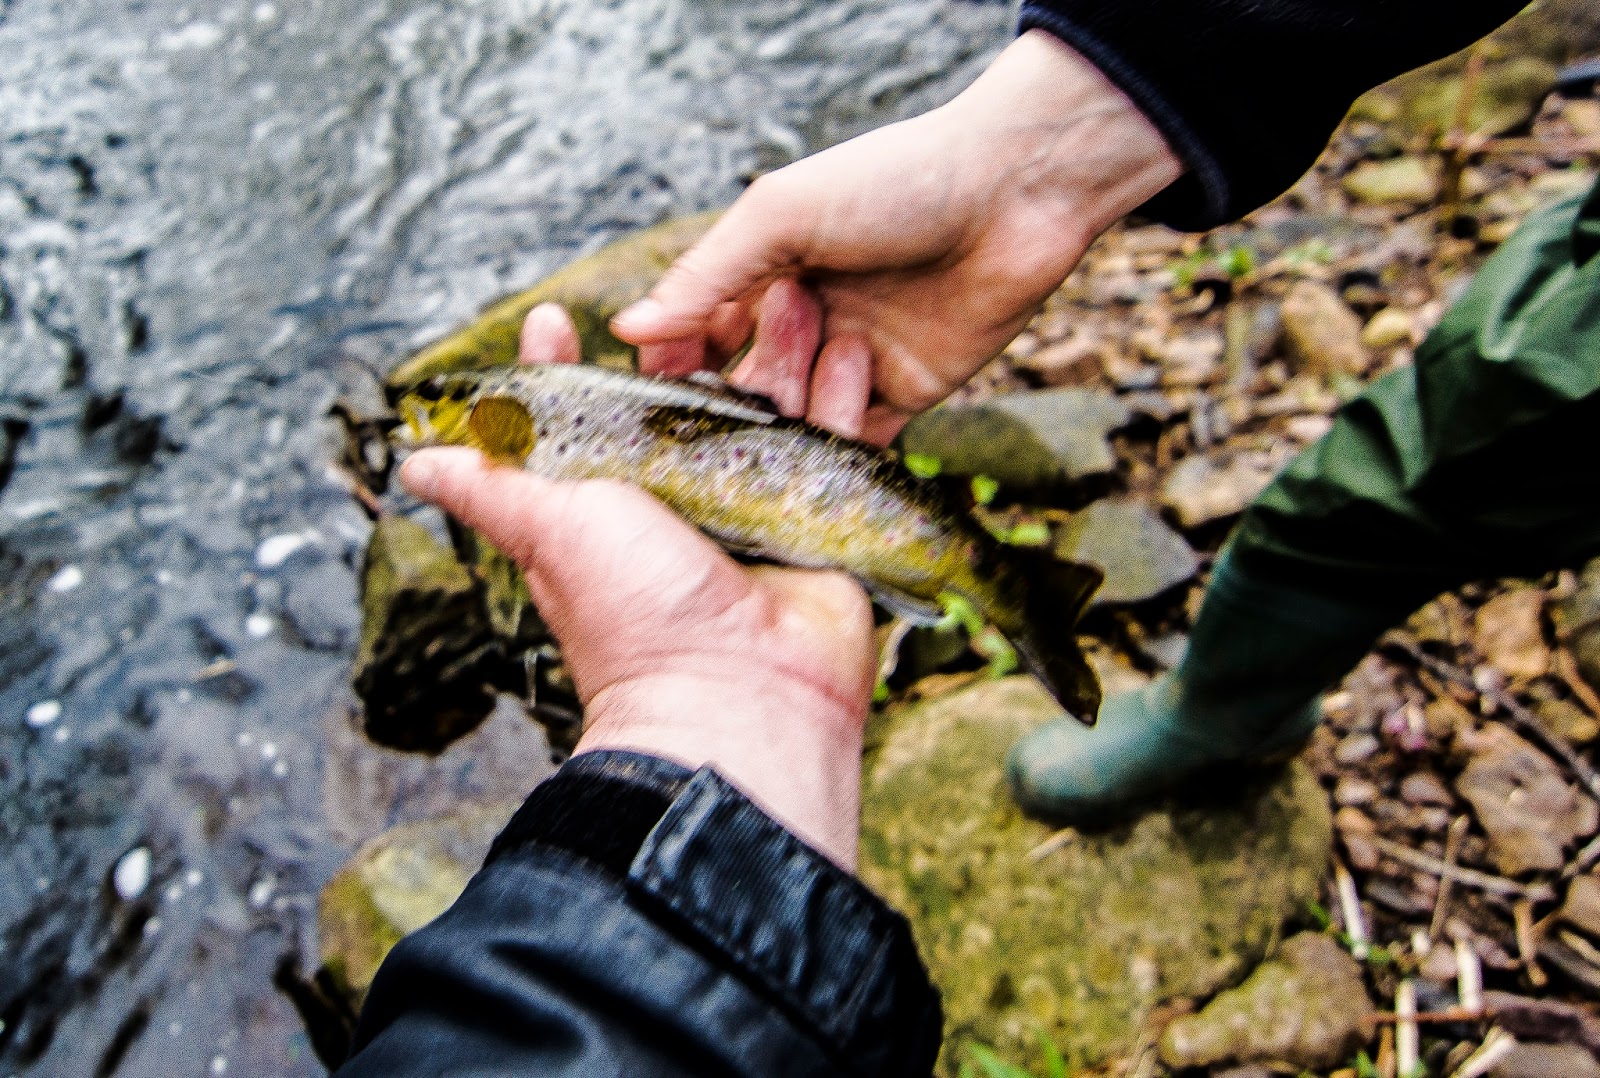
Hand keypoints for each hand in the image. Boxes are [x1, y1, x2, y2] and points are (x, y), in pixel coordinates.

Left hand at [399, 305, 876, 868]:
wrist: (739, 698)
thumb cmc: (633, 616)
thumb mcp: (547, 531)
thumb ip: (493, 488)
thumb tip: (413, 463)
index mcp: (612, 501)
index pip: (586, 415)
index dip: (566, 365)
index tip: (553, 318)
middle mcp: (683, 500)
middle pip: (689, 398)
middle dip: (702, 338)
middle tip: (720, 279)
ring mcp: (754, 507)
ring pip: (769, 409)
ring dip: (782, 351)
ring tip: (794, 290)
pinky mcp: (818, 518)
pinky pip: (836, 445)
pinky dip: (844, 397)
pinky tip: (852, 346)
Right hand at [610, 30, 1182, 442]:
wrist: (1017, 194)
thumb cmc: (895, 181)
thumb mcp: (781, 215)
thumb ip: (705, 276)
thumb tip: (627, 329)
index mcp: (769, 271)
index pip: (699, 331)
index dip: (674, 361)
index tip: (654, 383)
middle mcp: (806, 321)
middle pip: (743, 385)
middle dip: (731, 399)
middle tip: (738, 395)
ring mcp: (854, 363)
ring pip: (795, 421)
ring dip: (793, 412)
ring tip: (821, 375)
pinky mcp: (906, 397)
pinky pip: (857, 444)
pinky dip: (836, 453)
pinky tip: (822, 458)